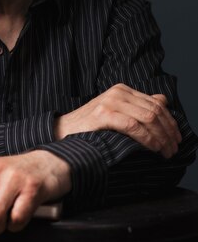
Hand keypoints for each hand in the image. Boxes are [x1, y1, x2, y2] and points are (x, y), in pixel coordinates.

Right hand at [54, 83, 181, 157]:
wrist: (64, 130)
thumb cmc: (91, 125)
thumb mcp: (117, 110)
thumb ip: (138, 105)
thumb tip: (163, 100)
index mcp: (123, 89)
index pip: (156, 103)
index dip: (170, 122)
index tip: (176, 138)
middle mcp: (118, 92)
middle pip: (155, 111)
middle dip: (168, 132)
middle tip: (173, 149)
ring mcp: (110, 101)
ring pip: (148, 118)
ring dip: (161, 137)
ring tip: (165, 152)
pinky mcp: (104, 114)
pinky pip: (134, 126)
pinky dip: (147, 138)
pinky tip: (153, 148)